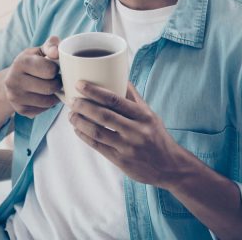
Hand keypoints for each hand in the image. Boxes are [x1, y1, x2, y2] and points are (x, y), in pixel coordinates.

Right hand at [3, 36, 61, 117]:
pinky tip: (43, 96)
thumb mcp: (39, 51)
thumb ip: (51, 45)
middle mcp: (14, 80)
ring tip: (51, 88)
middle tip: (56, 79)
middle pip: (50, 87)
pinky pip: (44, 110)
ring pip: (48, 101)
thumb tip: (56, 52)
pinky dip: (48, 104)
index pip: (50, 69)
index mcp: (20, 62)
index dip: (56, 69)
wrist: (11, 81)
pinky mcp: (20, 110)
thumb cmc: (31, 63)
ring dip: (55, 95)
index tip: (54, 68)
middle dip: (57, 83)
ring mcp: (15, 97)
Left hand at [68, 81, 187, 188]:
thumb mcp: (150, 114)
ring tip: (71, 115)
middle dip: (83, 106)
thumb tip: (119, 74)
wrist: (170, 167)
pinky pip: (98, 146)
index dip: (94, 91)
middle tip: (72, 101)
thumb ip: (133, 97)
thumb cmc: (156, 136)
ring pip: (98, 132)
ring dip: (80, 122)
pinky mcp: (121, 161)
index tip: (79, 84)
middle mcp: (136, 131)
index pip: (115, 100)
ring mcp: (128, 147)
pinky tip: (77, 129)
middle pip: (103, 115)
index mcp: (143, 116)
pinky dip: (84, 136)